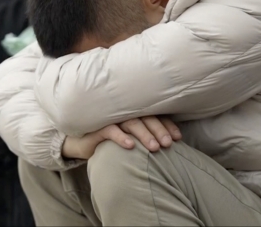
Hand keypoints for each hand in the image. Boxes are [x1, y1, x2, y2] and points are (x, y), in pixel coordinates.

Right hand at [61, 117, 181, 159]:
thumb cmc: (111, 138)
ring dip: (144, 134)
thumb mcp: (131, 136)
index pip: (155, 116)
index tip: (177, 138)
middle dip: (159, 131)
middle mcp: (124, 112)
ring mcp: (111, 117)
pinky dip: (121, 137)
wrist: (83, 141)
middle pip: (146, 118)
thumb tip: (172, 143)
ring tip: (154, 148)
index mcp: (135, 112)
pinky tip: (130, 146)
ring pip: (131, 123)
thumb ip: (147, 135)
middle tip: (168, 144)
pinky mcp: (97, 126)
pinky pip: (110, 130)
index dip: (167, 126)